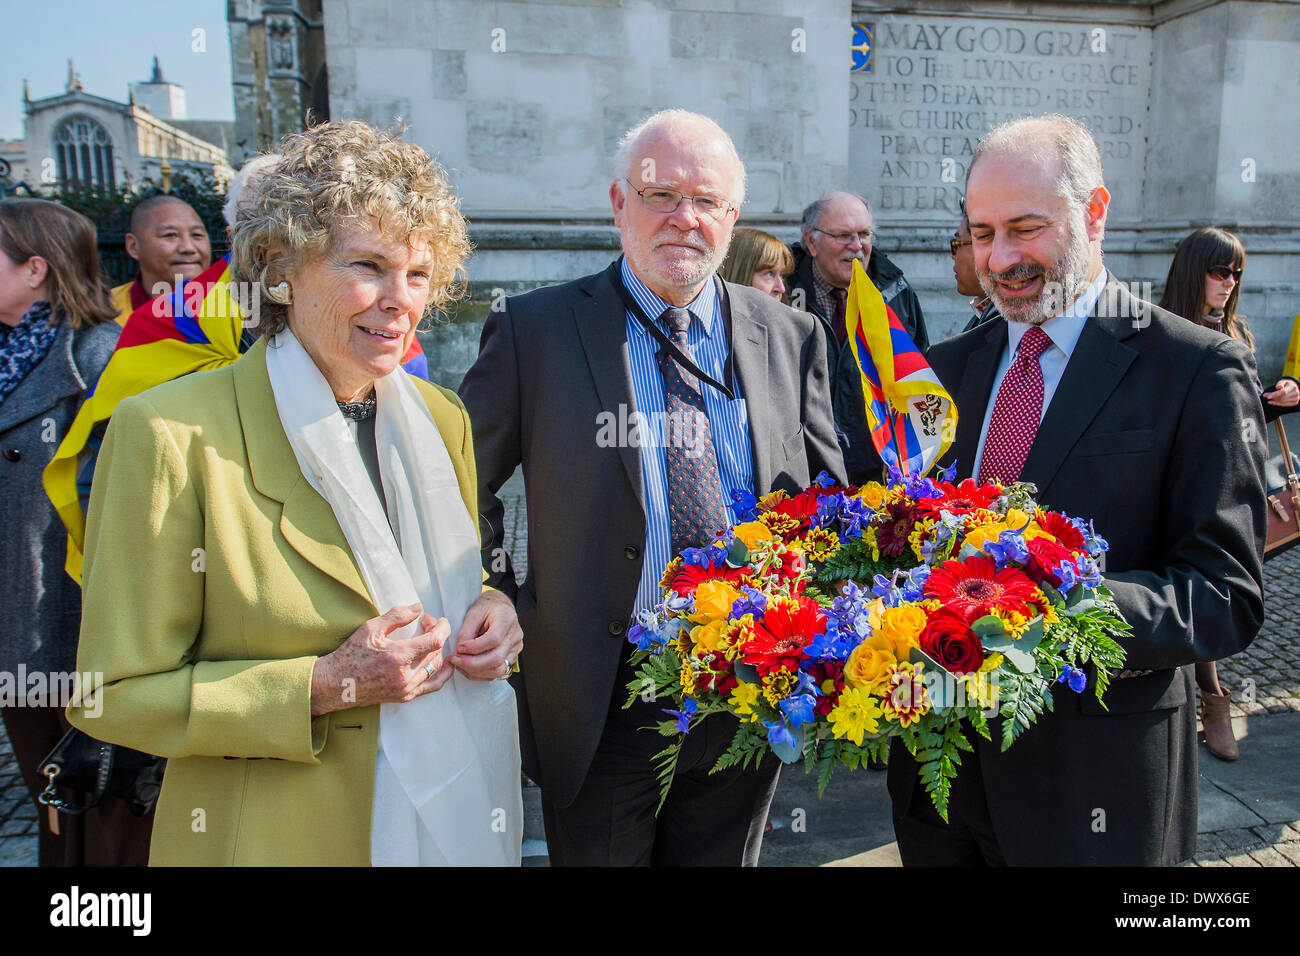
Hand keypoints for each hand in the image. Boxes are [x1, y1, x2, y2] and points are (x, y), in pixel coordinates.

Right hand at [310, 604, 453, 715]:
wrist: (335, 684)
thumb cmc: (351, 654)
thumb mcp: (371, 628)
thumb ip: (397, 616)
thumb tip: (418, 607)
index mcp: (397, 656)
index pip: (435, 641)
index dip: (441, 627)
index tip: (437, 620)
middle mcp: (404, 675)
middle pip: (436, 652)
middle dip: (436, 633)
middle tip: (426, 624)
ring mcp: (406, 689)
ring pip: (436, 668)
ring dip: (437, 650)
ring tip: (428, 638)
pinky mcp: (405, 696)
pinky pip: (432, 686)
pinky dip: (441, 673)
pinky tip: (441, 662)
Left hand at [450, 589, 522, 680]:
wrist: (499, 608)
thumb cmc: (487, 608)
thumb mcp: (473, 613)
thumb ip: (466, 632)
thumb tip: (459, 652)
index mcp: (506, 619)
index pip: (494, 639)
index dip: (474, 647)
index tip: (459, 648)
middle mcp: (514, 635)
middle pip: (496, 658)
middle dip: (472, 664)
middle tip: (455, 660)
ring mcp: (515, 648)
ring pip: (498, 670)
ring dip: (475, 671)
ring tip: (460, 664)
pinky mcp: (511, 658)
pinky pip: (497, 672)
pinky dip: (481, 674)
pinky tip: (469, 668)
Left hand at [1263, 378, 1299, 406]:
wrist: (1291, 387)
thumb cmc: (1285, 384)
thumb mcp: (1282, 382)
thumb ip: (1280, 384)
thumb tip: (1278, 386)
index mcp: (1293, 386)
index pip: (1283, 392)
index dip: (1275, 394)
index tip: (1268, 397)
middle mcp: (1296, 393)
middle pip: (1282, 398)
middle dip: (1273, 397)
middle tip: (1266, 396)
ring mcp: (1296, 398)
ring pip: (1283, 402)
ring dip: (1274, 401)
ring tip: (1270, 398)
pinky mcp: (1295, 402)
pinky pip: (1284, 405)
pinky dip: (1277, 404)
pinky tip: (1272, 402)